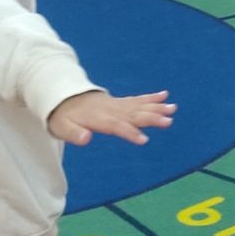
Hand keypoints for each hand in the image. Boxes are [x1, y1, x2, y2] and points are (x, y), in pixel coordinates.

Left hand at [48, 89, 174, 145]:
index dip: (129, 132)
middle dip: (151, 118)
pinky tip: (164, 95)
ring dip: (156, 107)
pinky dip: (150, 98)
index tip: (144, 140)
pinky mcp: (119, 102)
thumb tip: (86, 138)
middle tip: (169, 120)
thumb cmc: (62, 117)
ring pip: (138, 106)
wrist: (62, 98)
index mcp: (98, 118)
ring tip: (173, 108)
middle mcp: (110, 109)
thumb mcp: (61, 128)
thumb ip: (73, 133)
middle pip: (133, 114)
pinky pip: (137, 99)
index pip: (116, 126)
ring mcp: (116, 104)